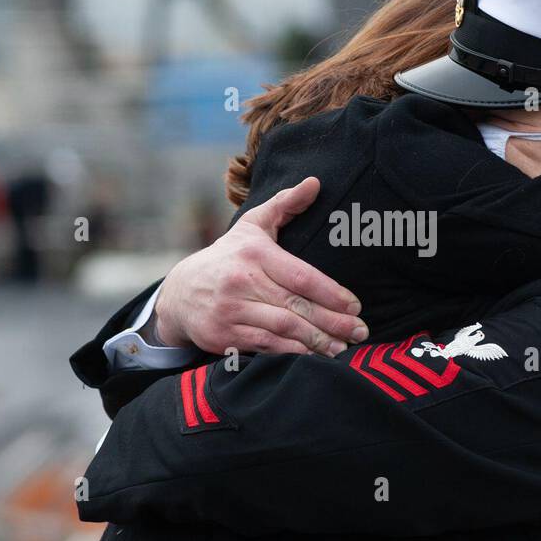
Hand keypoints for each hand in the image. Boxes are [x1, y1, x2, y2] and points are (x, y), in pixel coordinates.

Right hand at [154, 177, 367, 355]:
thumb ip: (285, 204)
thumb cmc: (227, 257)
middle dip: (333, 322)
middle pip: (296, 306)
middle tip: (360, 332)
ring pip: (283, 329)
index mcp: (253, 253)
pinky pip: (265, 347)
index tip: (356, 306)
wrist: (179, 293)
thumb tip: (315, 183)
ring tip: (343, 348)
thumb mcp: (252, 225)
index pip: (300, 276)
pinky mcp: (222, 335)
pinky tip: (314, 356)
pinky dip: (292, 354)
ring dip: (317, 341)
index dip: (331, 293)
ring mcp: (231, 310)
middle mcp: (241, 281)